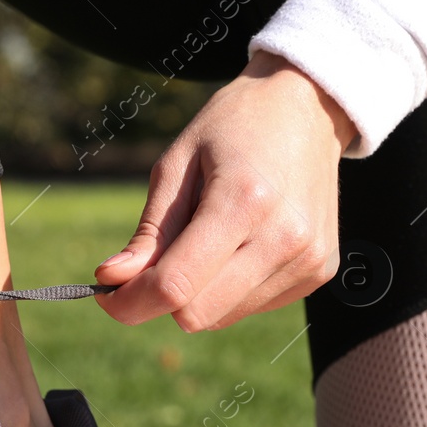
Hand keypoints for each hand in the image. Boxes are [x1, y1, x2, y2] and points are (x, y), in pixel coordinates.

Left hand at [94, 52, 356, 331]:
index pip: (175, 285)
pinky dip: (232, 288)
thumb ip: (149, 232)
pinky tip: (242, 244)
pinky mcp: (320, 272)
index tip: (106, 296)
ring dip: (200, 293)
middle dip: (163, 298)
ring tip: (211, 238)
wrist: (308, 108)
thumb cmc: (234, 128)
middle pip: (197, 314)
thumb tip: (112, 281)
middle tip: (154, 264)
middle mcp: (284, 237)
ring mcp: (307, 258)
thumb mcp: (177, 165)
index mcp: (243, 200)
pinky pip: (252, 307)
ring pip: (223, 317)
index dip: (130, 302)